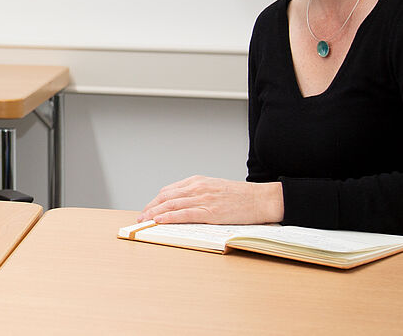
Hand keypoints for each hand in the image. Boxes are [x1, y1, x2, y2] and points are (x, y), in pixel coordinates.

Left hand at [138, 175, 283, 224]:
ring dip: (155, 213)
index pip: (169, 191)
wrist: (262, 199)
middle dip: (150, 208)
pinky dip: (170, 217)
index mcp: (198, 181)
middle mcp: (197, 187)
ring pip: (172, 205)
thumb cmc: (241, 197)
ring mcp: (204, 199)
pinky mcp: (211, 211)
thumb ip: (198, 194)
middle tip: (140, 217)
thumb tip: (182, 205)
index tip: (147, 209)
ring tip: (144, 220)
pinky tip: (160, 221)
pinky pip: (185, 214)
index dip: (155, 201)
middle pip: (166, 197)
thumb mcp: (215, 188)